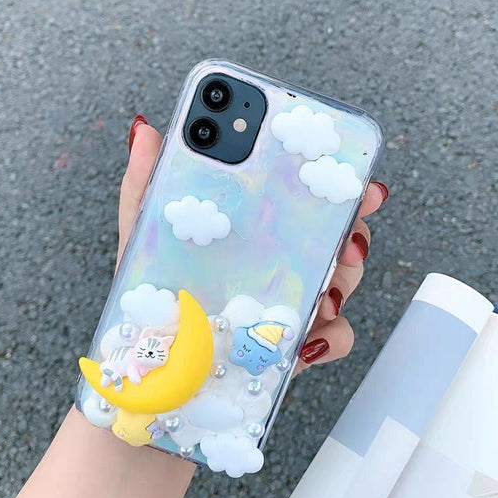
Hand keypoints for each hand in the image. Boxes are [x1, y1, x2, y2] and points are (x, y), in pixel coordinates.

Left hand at [121, 115, 387, 374]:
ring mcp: (289, 301)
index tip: (352, 173)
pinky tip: (311, 338)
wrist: (153, 367)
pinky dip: (334, 337)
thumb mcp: (144, 236)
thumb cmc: (153, 296)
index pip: (301, 197)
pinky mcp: (293, 343)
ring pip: (343, 281)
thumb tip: (145, 130)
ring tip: (326, 288)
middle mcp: (277, 261)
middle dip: (353, 229)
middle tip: (348, 233)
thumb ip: (145, 184)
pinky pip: (334, 337)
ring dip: (345, 281)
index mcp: (251, 231)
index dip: (334, 182)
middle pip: (336, 234)